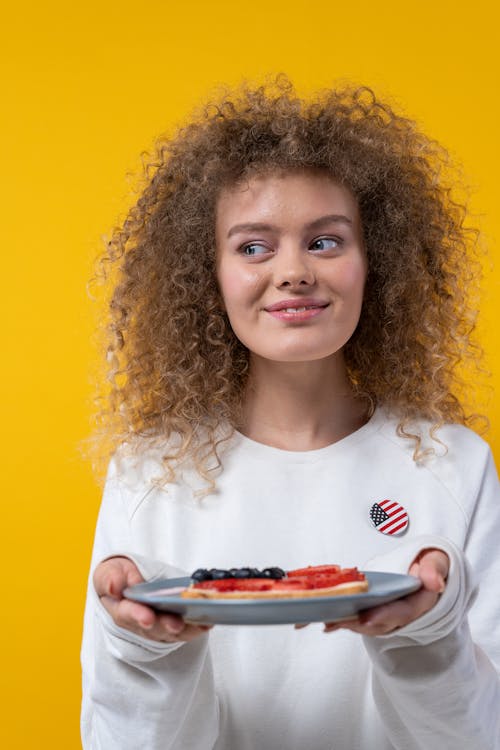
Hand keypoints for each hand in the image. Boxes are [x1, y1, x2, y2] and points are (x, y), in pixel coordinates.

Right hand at [93, 556, 211, 642]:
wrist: (129, 580)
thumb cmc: (119, 576)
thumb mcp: (110, 571)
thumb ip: (110, 578)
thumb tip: (113, 587)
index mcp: (121, 609)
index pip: (128, 615)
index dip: (138, 616)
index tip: (147, 617)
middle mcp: (139, 623)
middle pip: (153, 628)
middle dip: (165, 625)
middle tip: (176, 623)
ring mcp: (157, 627)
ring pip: (171, 632)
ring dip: (186, 629)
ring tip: (199, 621)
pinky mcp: (172, 626)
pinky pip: (185, 631)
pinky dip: (196, 627)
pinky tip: (208, 620)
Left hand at [321, 548, 448, 635]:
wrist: (428, 569)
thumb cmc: (430, 564)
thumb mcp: (437, 562)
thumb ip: (435, 569)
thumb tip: (434, 582)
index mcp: (419, 603)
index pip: (402, 613)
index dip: (383, 615)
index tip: (365, 617)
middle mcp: (401, 614)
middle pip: (378, 624)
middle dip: (355, 623)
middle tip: (334, 620)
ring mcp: (387, 615)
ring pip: (365, 624)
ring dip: (344, 623)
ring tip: (322, 620)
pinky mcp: (373, 611)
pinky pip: (356, 617)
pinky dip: (339, 619)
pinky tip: (320, 620)